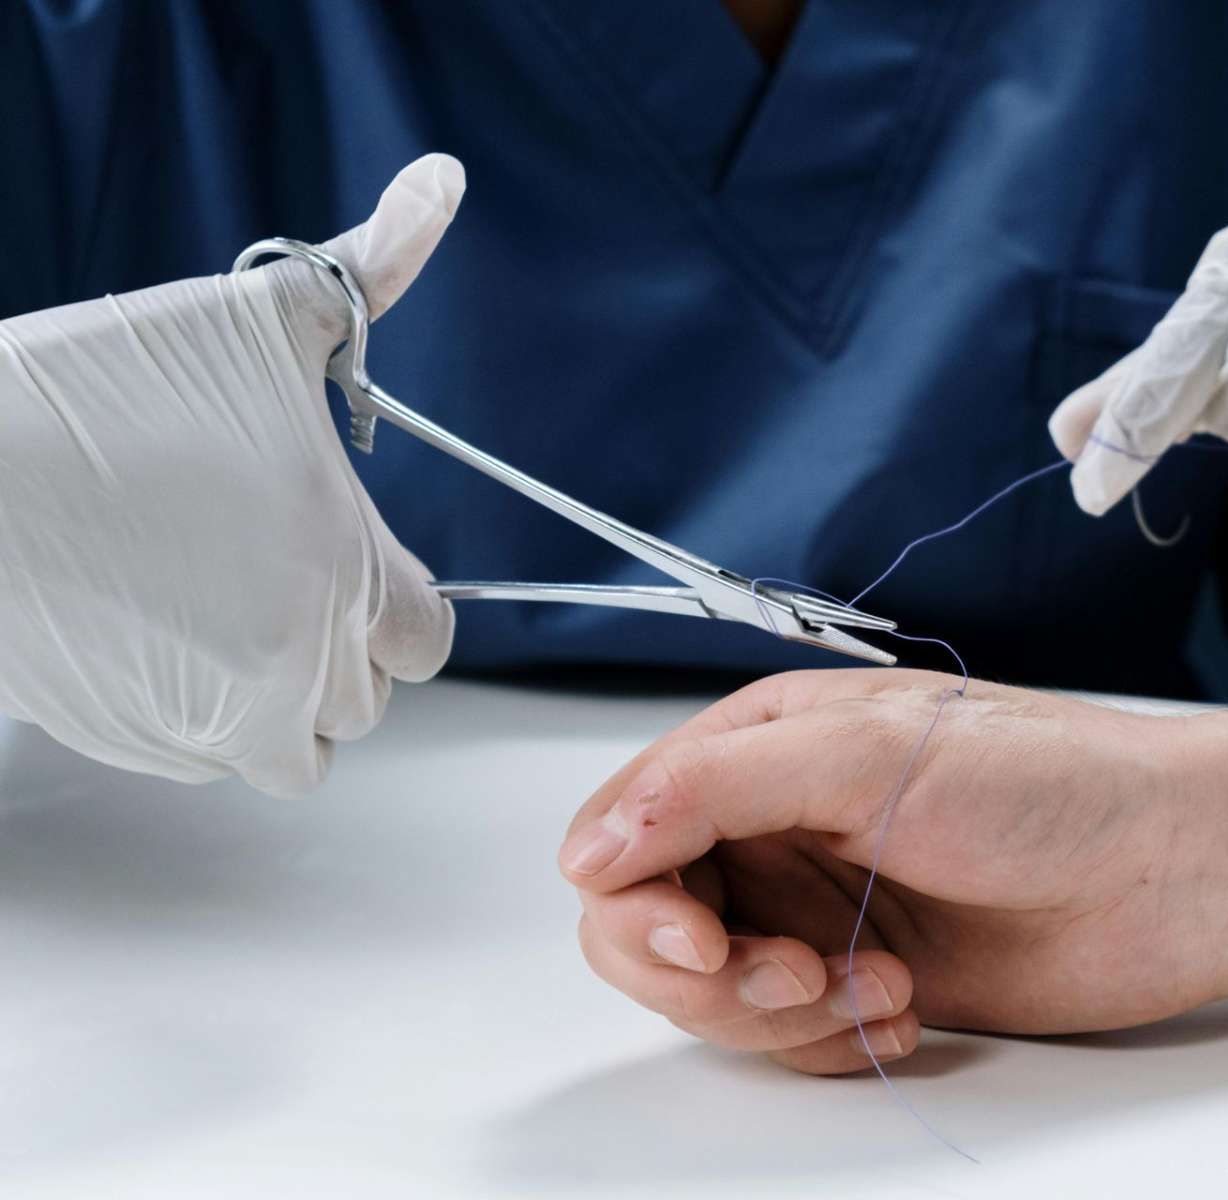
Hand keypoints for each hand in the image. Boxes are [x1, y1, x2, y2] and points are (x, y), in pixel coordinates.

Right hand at [0, 154, 463, 794]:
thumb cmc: (106, 388)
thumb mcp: (257, 315)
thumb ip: (371, 270)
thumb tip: (444, 182)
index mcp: (345, 569)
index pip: (427, 640)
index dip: (398, 604)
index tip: (350, 561)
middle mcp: (297, 661)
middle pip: (365, 697)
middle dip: (336, 647)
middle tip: (269, 574)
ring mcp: (216, 717)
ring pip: (294, 745)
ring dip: (276, 695)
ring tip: (213, 605)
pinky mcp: (138, 744)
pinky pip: (206, 759)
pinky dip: (197, 714)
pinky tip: (150, 628)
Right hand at [559, 670, 1227, 1073]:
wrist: (1172, 871)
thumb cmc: (1048, 781)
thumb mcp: (868, 755)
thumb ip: (714, 790)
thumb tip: (589, 849)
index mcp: (759, 746)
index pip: (623, 832)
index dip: (637, 901)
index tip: (701, 943)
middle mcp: (773, 825)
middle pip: (649, 930)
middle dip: (710, 975)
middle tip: (797, 975)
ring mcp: (814, 907)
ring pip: (714, 997)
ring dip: (783, 1012)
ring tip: (879, 986)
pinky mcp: (859, 979)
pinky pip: (788, 1039)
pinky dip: (836, 1040)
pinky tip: (908, 1007)